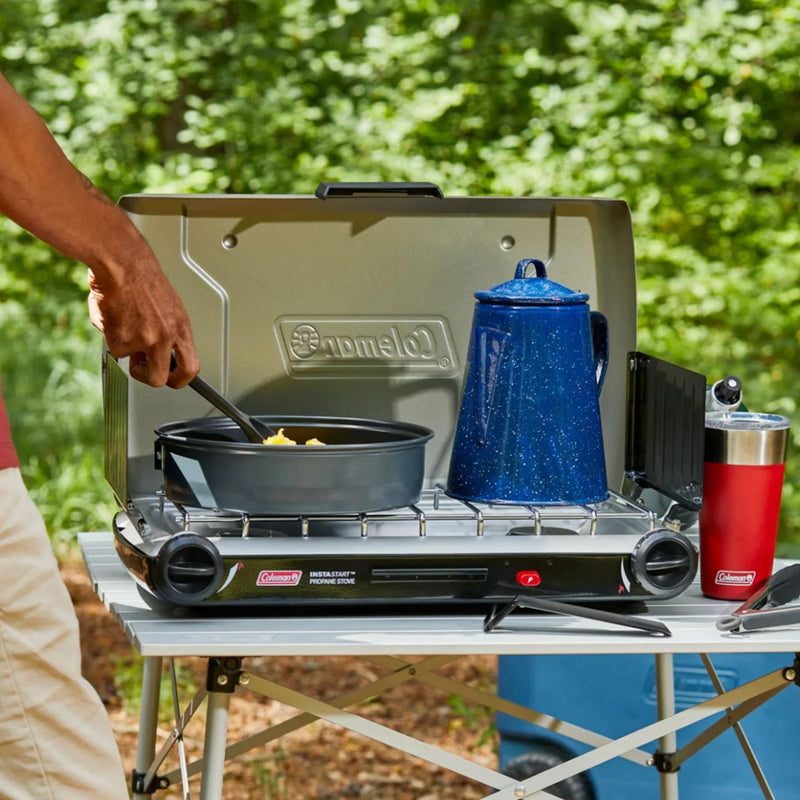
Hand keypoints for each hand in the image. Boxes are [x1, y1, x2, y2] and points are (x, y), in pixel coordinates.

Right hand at [87, 256, 199, 388]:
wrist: (122, 261)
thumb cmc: (142, 278)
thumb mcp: (168, 307)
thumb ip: (165, 332)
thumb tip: (152, 353)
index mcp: (181, 328)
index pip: (191, 367)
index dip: (180, 379)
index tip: (171, 379)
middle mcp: (167, 336)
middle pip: (161, 378)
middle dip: (148, 377)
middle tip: (140, 368)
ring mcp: (145, 339)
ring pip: (130, 361)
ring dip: (124, 347)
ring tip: (122, 321)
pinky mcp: (122, 338)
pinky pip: (114, 348)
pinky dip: (110, 336)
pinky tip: (112, 315)